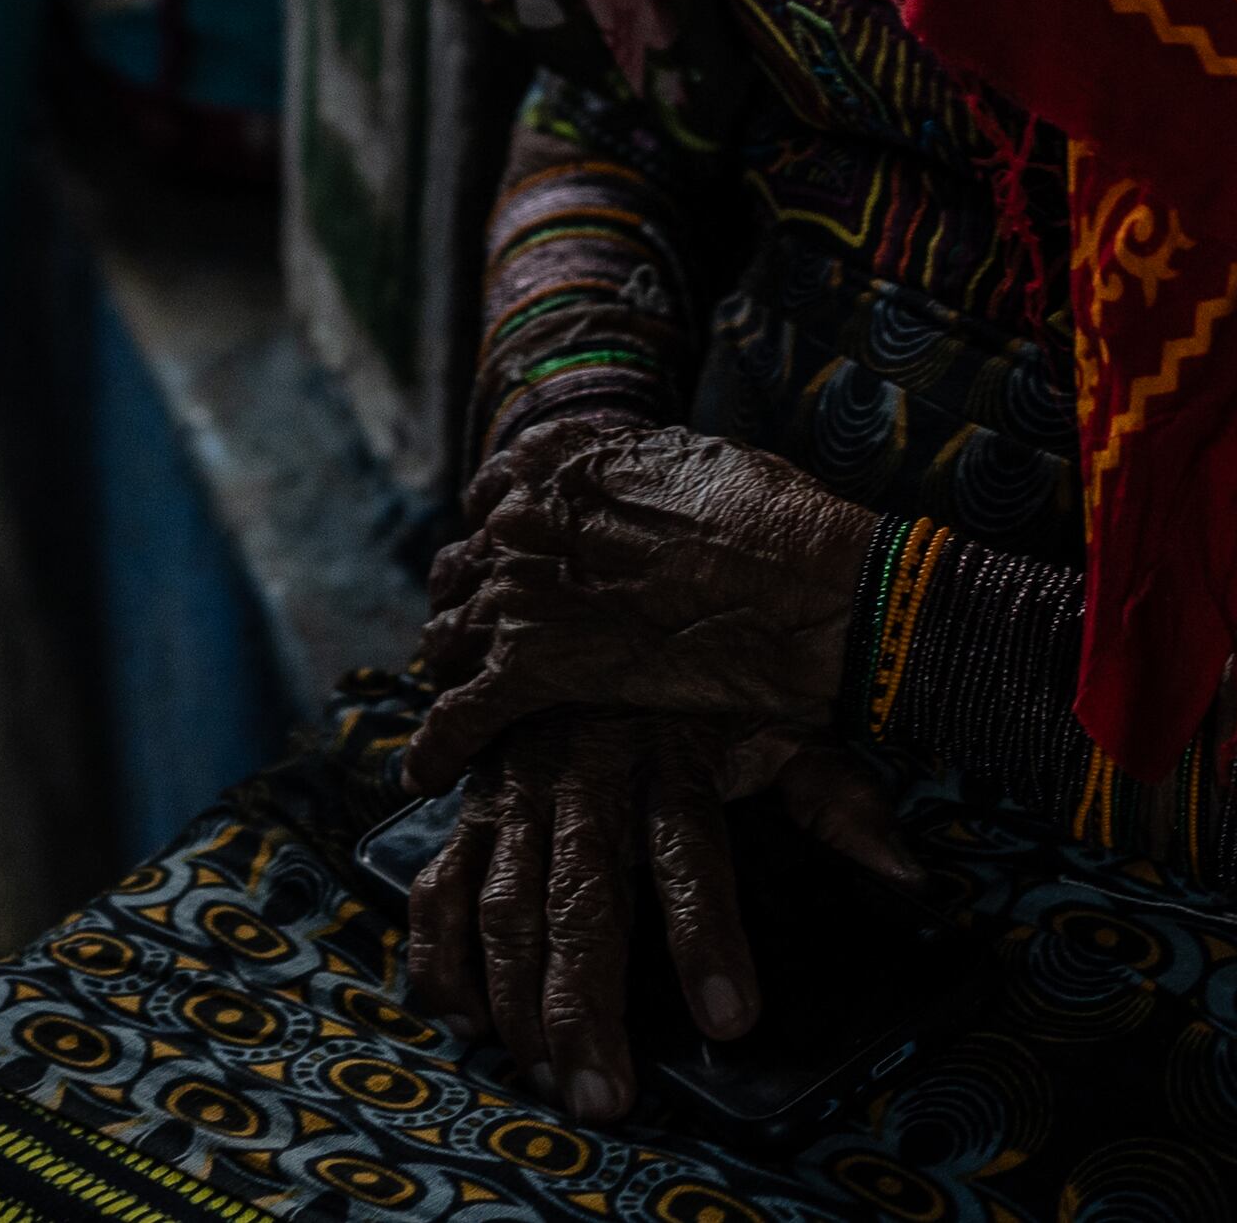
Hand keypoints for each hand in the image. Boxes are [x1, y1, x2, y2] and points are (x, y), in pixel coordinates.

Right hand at [402, 711, 919, 1124]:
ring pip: (507, 903)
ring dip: (518, 1001)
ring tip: (546, 1079)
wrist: (589, 595)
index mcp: (671, 756)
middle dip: (587, 1004)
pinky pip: (444, 883)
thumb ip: (837, 799)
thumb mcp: (781, 719)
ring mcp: (520, 789)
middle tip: (605, 1097)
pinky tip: (463, 1018)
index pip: (692, 853)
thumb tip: (905, 882)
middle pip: (582, 899)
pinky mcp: (475, 802)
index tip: (729, 1018)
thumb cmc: (703, 683)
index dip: (707, 935)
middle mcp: (586, 775)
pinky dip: (441, 953)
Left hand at [405, 418, 876, 787]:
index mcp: (560, 463)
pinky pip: (459, 715)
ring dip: (449, 664)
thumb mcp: (697, 463)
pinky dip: (436, 748)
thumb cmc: (778, 525)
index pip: (493, 496)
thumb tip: (631, 480)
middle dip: (470, 601)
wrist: (811, 589)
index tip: (509, 560)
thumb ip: (637, 474)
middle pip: (464, 568)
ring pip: (449, 634)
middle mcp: (525, 518)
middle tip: (483, 634)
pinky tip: (425, 773)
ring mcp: (523, 592)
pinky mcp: (535, 669)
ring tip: (455, 691)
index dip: (500, 534)